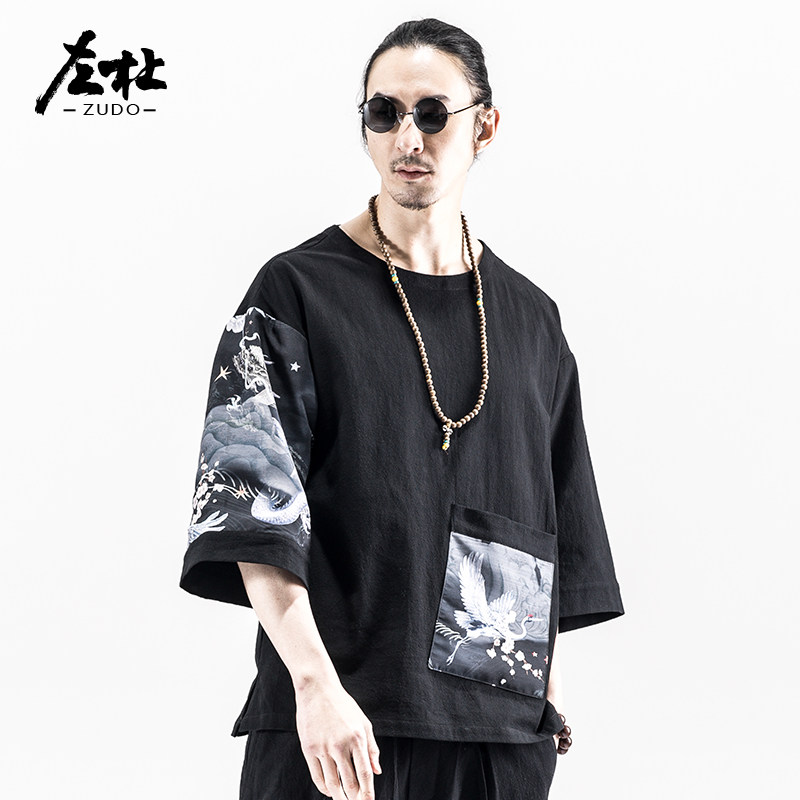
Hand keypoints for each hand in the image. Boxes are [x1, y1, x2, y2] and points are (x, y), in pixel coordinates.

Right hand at [295, 677, 381, 799]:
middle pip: (349, 783)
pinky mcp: (309, 749)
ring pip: (333, 783)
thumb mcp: (363, 722)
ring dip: (339, 796)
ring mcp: (323, 748)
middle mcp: (340, 745)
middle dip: (354, 798)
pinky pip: (317, 776)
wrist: (317, 689)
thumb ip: (371, 747)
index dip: (368, 793)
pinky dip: (324, 788)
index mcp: (357, 738)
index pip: (365, 774)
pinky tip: (329, 790)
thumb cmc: (343, 705)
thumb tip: (377, 771)